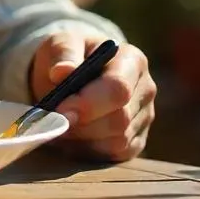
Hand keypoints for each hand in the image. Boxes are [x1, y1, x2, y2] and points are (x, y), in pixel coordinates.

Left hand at [29, 28, 155, 160]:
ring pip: (117, 141)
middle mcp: (145, 89)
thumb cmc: (70, 55)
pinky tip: (72, 136)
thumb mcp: (61, 44)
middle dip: (82, 125)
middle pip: (119, 120)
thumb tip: (62, 72)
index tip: (59, 109)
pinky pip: (114, 154)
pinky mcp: (136, 140)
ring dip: (83, 139)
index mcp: (132, 60)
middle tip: (53, 121)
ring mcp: (144, 117)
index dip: (88, 104)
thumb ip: (63, 54)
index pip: (118, 88)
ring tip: (60, 125)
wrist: (73, 72)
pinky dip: (89, 150)